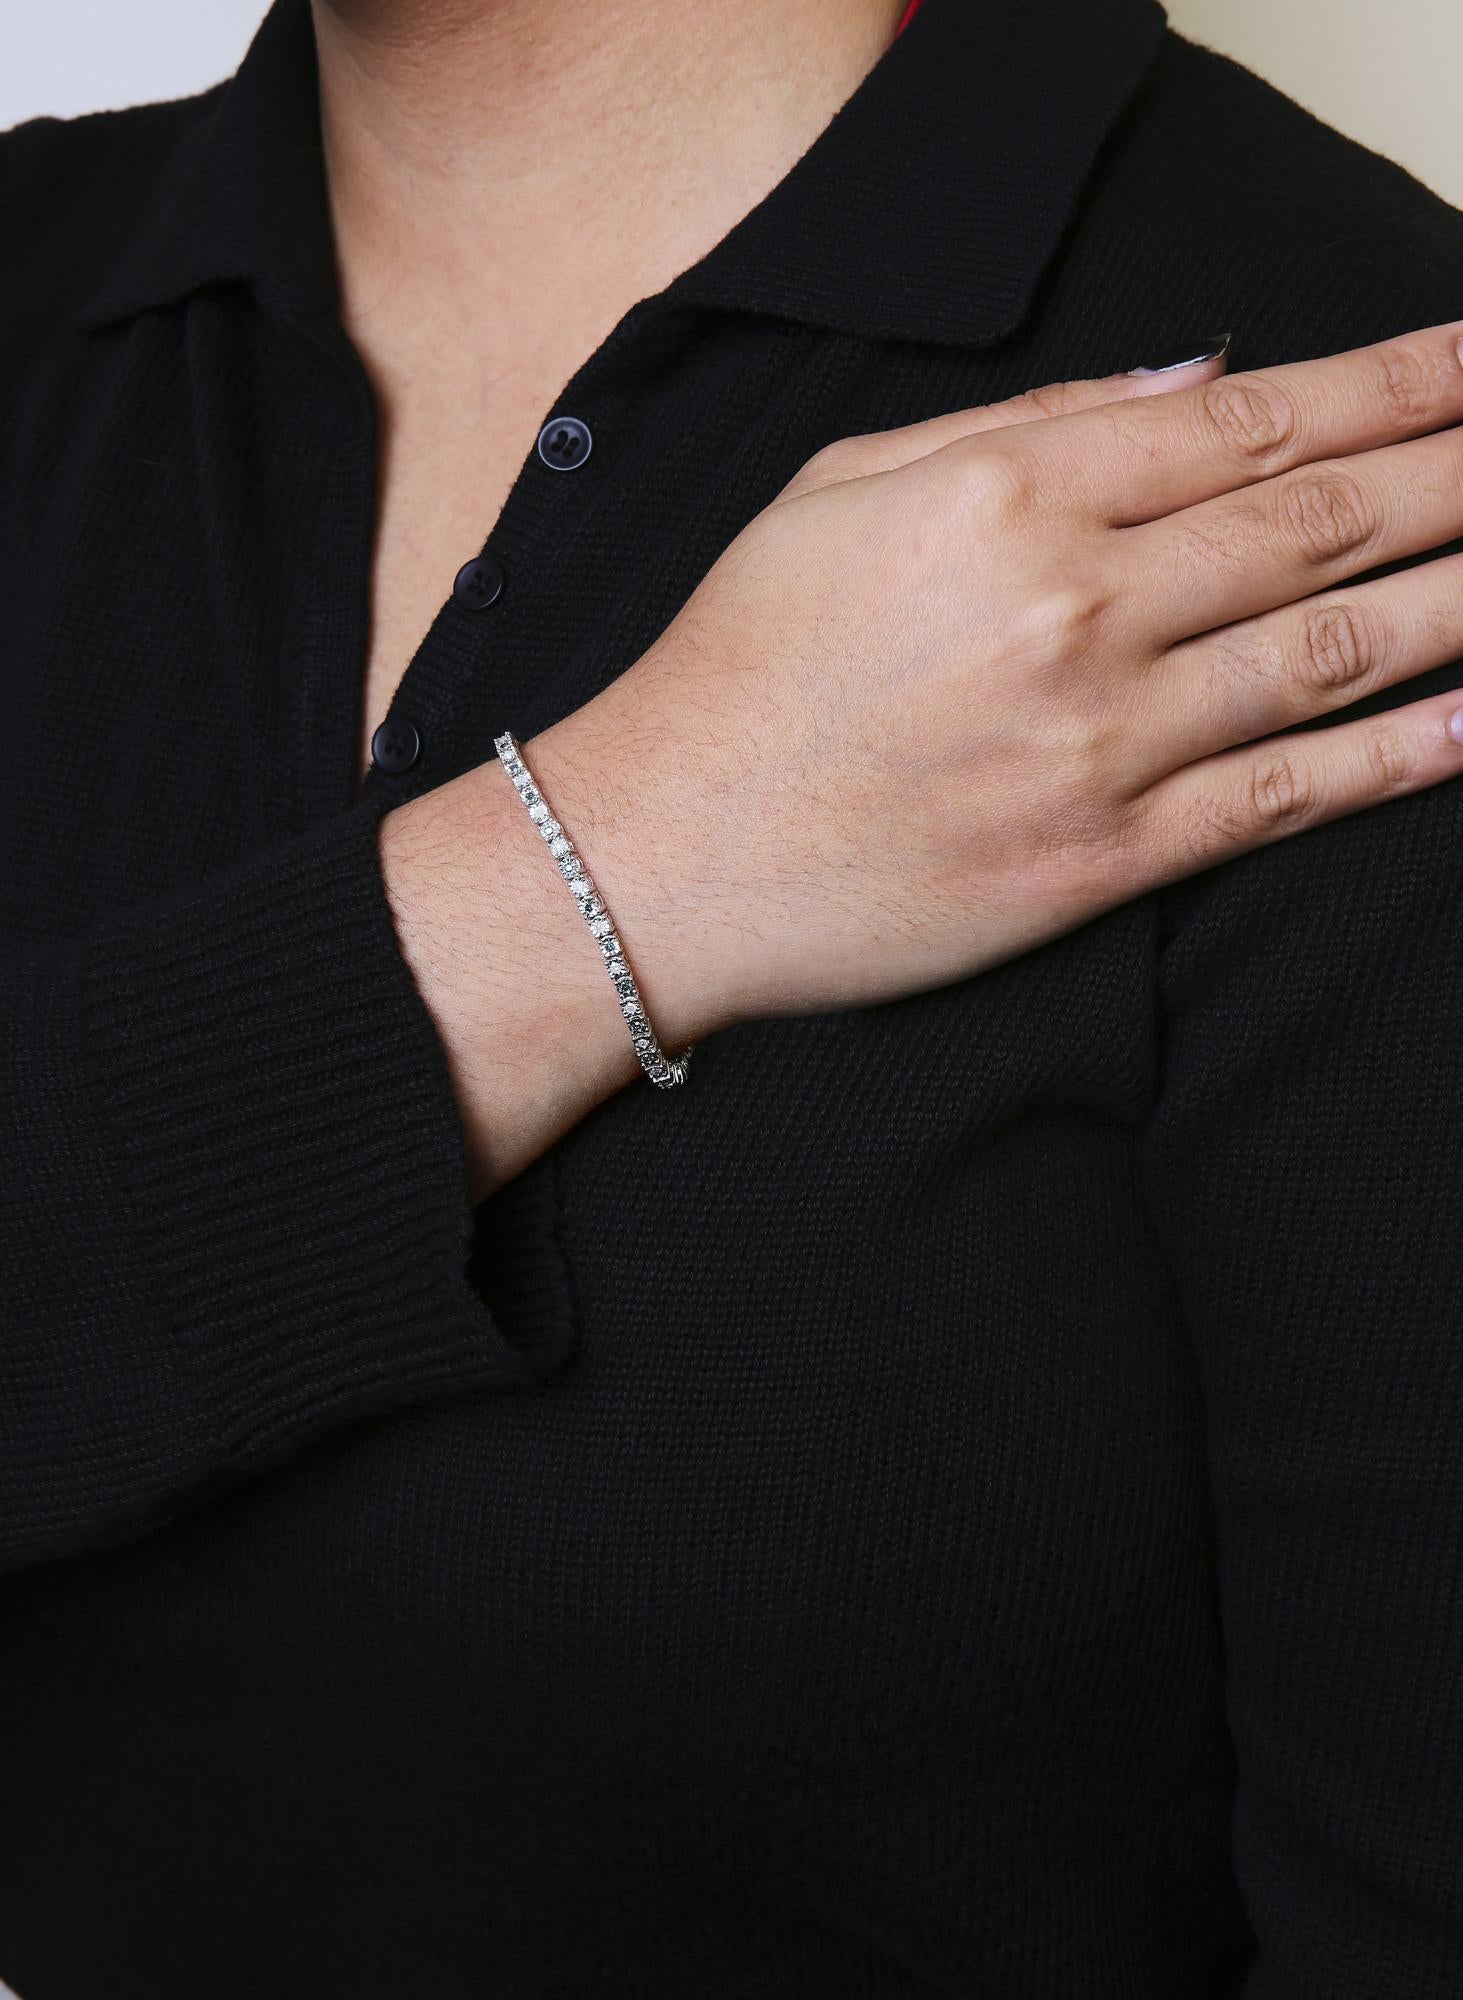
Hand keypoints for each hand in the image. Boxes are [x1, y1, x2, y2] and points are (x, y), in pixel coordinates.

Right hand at [532, 320, 1462, 1030]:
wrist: (659, 851)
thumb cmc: (739, 664)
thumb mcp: (846, 487)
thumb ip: (1026, 424)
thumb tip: (1197, 380)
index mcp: (1010, 496)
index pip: (1255, 422)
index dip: (1396, 385)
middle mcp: (1073, 608)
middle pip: (1321, 524)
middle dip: (1460, 474)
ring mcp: (1095, 743)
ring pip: (1331, 654)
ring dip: (1460, 600)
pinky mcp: (1095, 862)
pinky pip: (1277, 801)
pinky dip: (1391, 761)